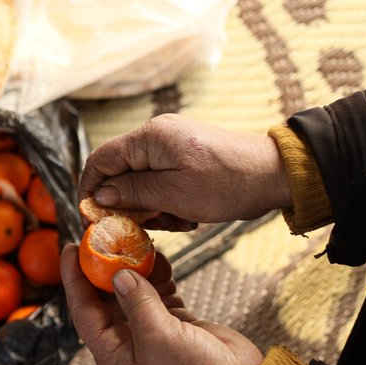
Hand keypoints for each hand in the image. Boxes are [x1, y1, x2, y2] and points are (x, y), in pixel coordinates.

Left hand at [61, 244, 262, 364]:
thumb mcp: (159, 337)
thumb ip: (136, 303)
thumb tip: (118, 274)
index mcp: (113, 355)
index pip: (84, 311)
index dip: (74, 279)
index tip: (69, 248)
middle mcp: (128, 343)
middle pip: (105, 298)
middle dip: (103, 268)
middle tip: (102, 237)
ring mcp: (152, 332)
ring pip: (133, 292)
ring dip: (134, 268)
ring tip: (134, 241)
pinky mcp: (176, 323)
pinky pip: (158, 293)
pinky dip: (158, 275)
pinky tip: (159, 256)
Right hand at [78, 114, 291, 227]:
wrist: (276, 175)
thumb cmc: (228, 183)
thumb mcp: (175, 195)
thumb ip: (133, 193)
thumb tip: (99, 195)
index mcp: (148, 138)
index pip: (100, 160)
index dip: (89, 189)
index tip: (91, 218)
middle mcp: (155, 136)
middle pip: (119, 172)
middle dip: (127, 204)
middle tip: (143, 228)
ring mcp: (170, 146)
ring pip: (140, 181)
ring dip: (150, 208)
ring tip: (175, 223)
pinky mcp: (184, 158)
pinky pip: (160, 182)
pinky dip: (166, 203)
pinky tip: (186, 217)